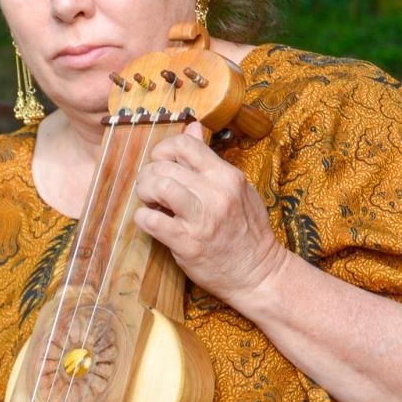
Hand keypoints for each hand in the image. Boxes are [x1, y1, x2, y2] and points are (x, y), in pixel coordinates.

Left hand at [132, 122, 290, 307]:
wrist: (258, 273)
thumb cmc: (246, 230)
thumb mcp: (236, 188)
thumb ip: (210, 160)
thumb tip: (192, 127)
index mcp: (226, 175)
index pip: (184, 144)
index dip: (163, 151)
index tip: (162, 165)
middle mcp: (215, 193)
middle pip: (164, 165)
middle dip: (149, 175)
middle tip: (152, 189)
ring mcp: (202, 218)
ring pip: (157, 186)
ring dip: (145, 193)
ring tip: (152, 203)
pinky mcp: (187, 243)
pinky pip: (151, 220)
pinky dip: (143, 219)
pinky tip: (151, 222)